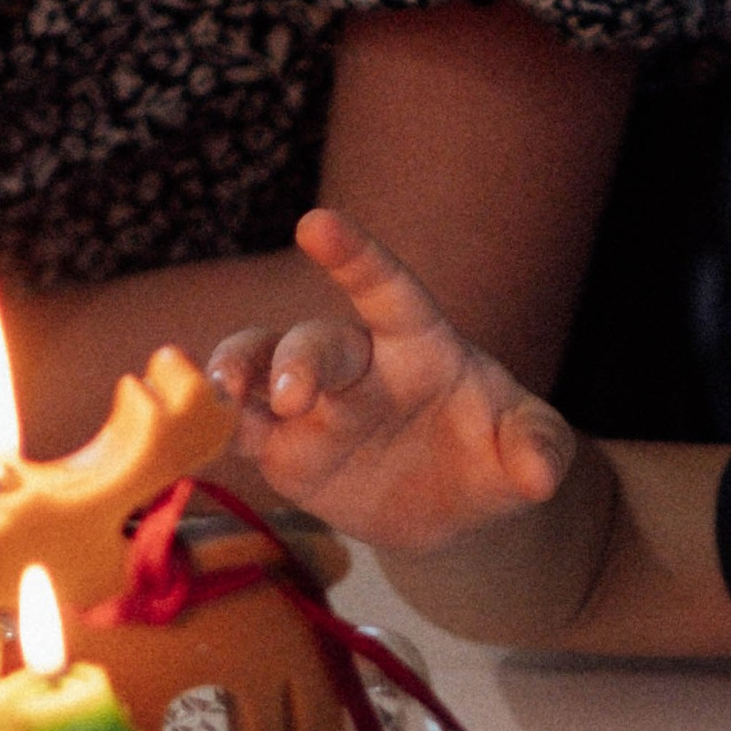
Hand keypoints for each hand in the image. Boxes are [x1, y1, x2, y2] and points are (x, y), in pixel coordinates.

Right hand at [209, 207, 574, 550]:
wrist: (454, 508)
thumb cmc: (492, 455)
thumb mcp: (529, 451)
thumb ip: (539, 450)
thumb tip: (542, 471)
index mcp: (418, 343)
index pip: (386, 289)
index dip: (353, 256)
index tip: (316, 222)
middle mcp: (358, 364)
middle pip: (313, 343)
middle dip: (296, 359)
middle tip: (294, 395)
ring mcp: (314, 405)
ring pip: (257, 368)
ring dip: (233, 374)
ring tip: (219, 397)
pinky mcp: (284, 449)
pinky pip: (238, 428)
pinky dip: (209, 422)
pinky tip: (189, 424)